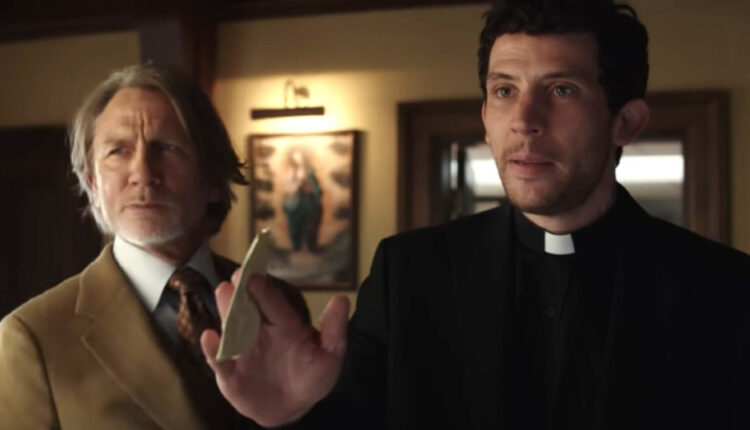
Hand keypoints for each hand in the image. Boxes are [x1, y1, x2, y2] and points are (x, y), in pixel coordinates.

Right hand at [200, 272, 349, 426]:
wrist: (291, 408)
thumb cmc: (311, 377)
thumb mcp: (329, 356)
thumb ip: (334, 330)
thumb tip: (342, 299)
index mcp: (284, 325)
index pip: (274, 305)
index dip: (265, 291)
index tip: (255, 276)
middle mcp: (260, 333)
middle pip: (248, 310)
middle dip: (241, 293)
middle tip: (234, 277)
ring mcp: (242, 352)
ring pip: (231, 328)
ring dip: (225, 311)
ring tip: (222, 292)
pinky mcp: (230, 375)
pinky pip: (219, 362)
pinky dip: (212, 351)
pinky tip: (209, 337)